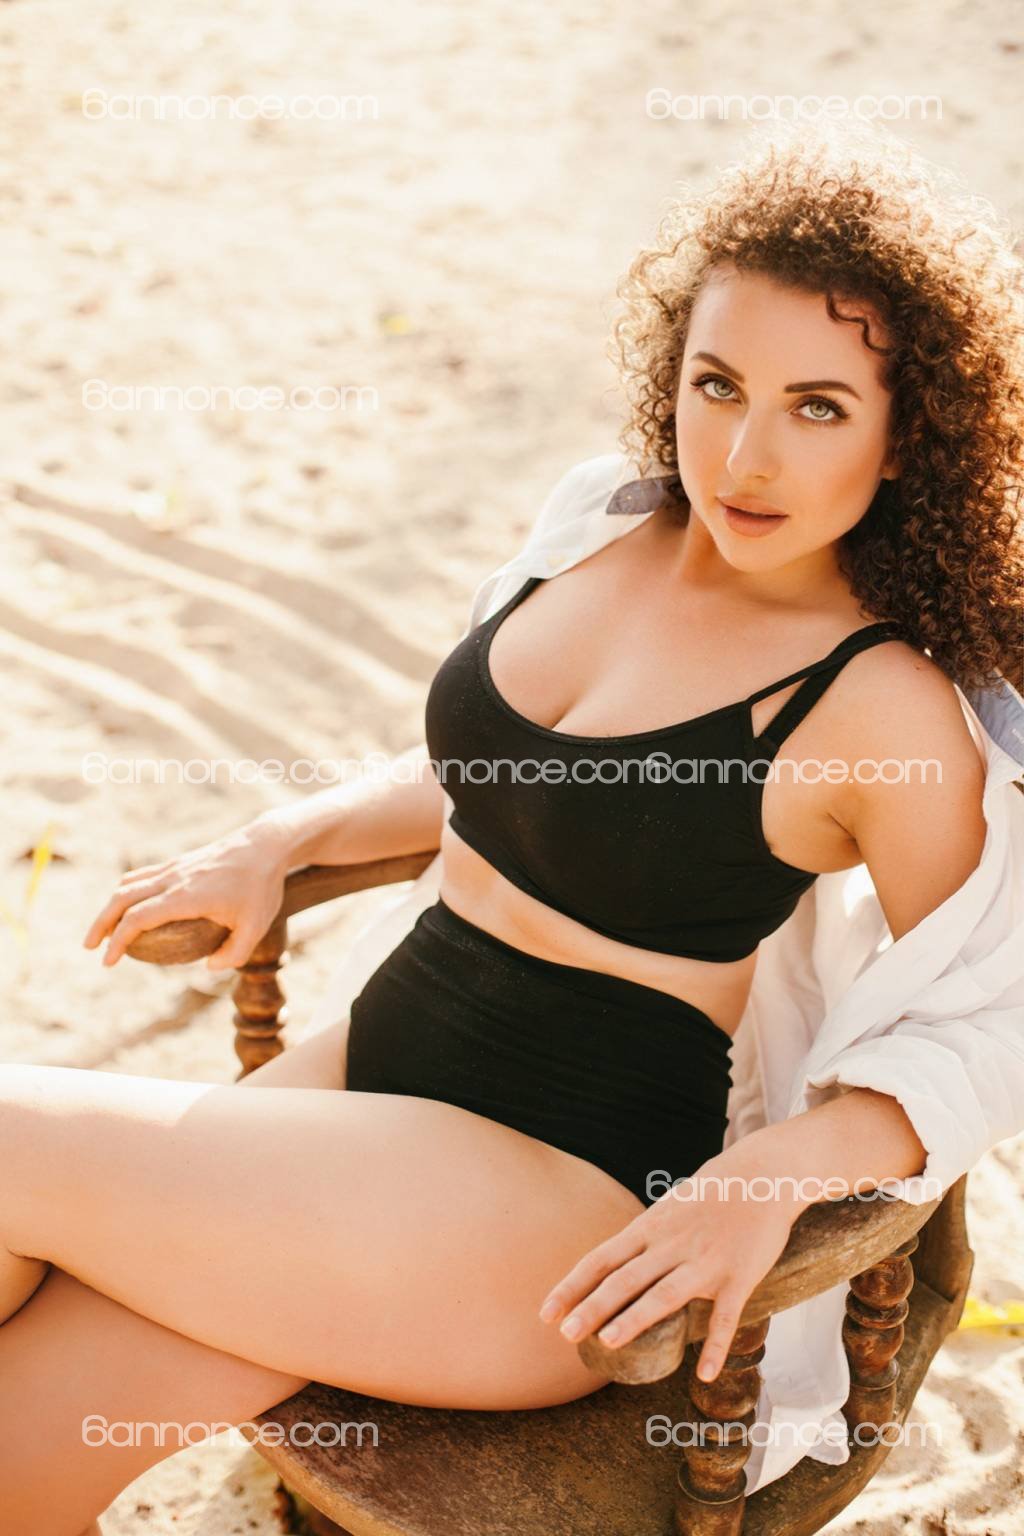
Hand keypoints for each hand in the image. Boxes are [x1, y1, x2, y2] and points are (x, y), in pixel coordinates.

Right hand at [82, 820, 292, 970]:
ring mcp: (174, 867)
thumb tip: (208, 968)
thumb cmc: (261, 886)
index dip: (118, 941)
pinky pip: (143, 875)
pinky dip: (127, 891)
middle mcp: (173, 879)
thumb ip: (233, 954)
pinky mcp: (180, 861)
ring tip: (104, 929)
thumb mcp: (255, 928)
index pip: (138, 919)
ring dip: (110, 906)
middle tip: (91, 947)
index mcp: (185, 897)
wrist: (266, 844)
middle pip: (122, 899)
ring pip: (129, 884)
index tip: (108, 961)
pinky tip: (129, 905)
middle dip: (101, 924)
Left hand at [537, 1164, 798, 1383]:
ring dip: (636, 1319)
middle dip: (593, 1307)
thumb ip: (643, 1238)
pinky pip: (725, 1317)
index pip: (601, 1259)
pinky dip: (715, 1346)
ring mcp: (705, 1261)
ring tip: (610, 1343)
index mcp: (650, 1228)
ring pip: (665, 1294)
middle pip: (625, 1278)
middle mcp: (671, 1244)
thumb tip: (613, 1265)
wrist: (763, 1174)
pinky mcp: (738, 1276)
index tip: (546, 1312)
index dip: (572, 1286)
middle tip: (565, 1334)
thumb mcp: (668, 1208)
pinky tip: (703, 1374)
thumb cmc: (711, 1194)